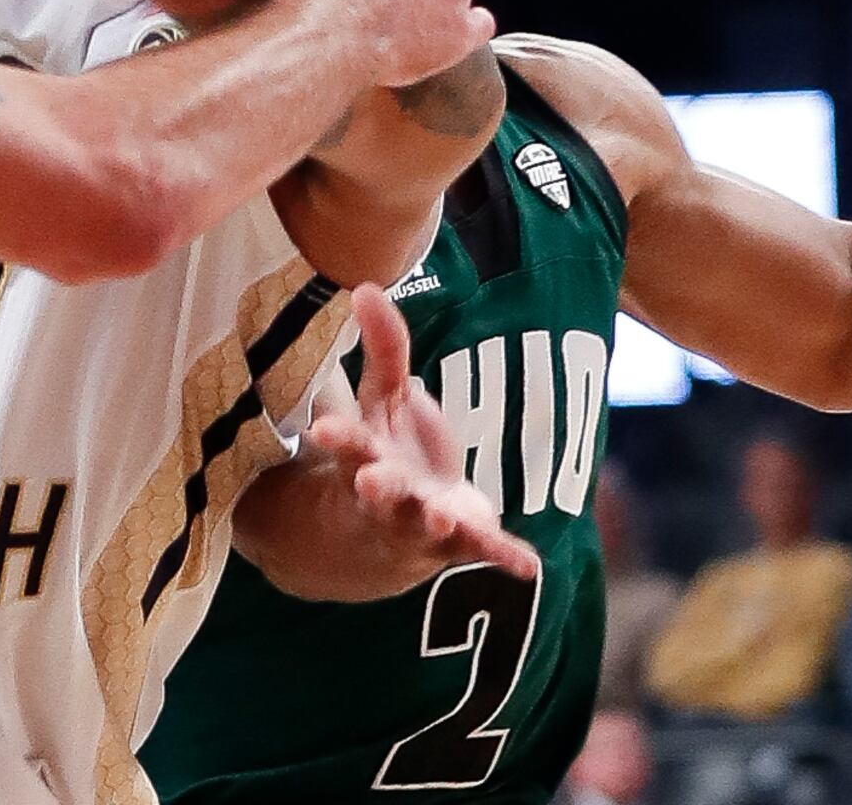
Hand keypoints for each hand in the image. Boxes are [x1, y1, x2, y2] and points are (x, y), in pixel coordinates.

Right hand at [303, 284, 540, 584]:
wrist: (399, 530)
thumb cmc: (389, 453)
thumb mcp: (384, 401)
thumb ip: (383, 349)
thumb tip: (365, 285)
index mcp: (368, 459)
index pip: (349, 446)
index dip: (339, 438)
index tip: (322, 429)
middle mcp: (392, 498)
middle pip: (381, 492)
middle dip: (377, 487)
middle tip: (369, 482)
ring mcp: (426, 525)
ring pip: (428, 526)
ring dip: (435, 522)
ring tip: (442, 515)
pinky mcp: (462, 543)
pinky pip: (483, 551)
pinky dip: (505, 557)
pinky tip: (529, 566)